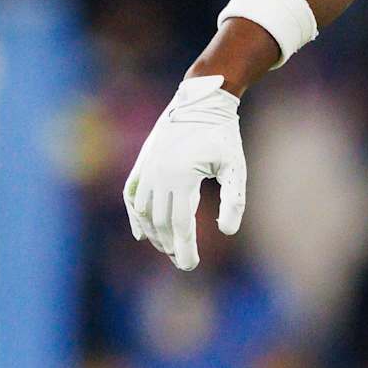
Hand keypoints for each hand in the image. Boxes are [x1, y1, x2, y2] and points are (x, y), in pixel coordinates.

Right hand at [124, 74, 245, 272]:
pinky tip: (142, 233)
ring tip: (169, 249)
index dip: (184, 248)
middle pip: (161, 222)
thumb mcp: (235, 166)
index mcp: (181, 175)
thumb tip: (227, 231)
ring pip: (144, 212)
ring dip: (154, 234)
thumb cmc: (223, 135)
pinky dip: (135, 216)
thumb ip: (233, 199)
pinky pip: (131, 195)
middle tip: (184, 262)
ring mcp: (146, 168)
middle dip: (171, 245)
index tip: (191, 266)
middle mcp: (158, 173)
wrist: (201, 101)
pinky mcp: (142, 163)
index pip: (179, 224)